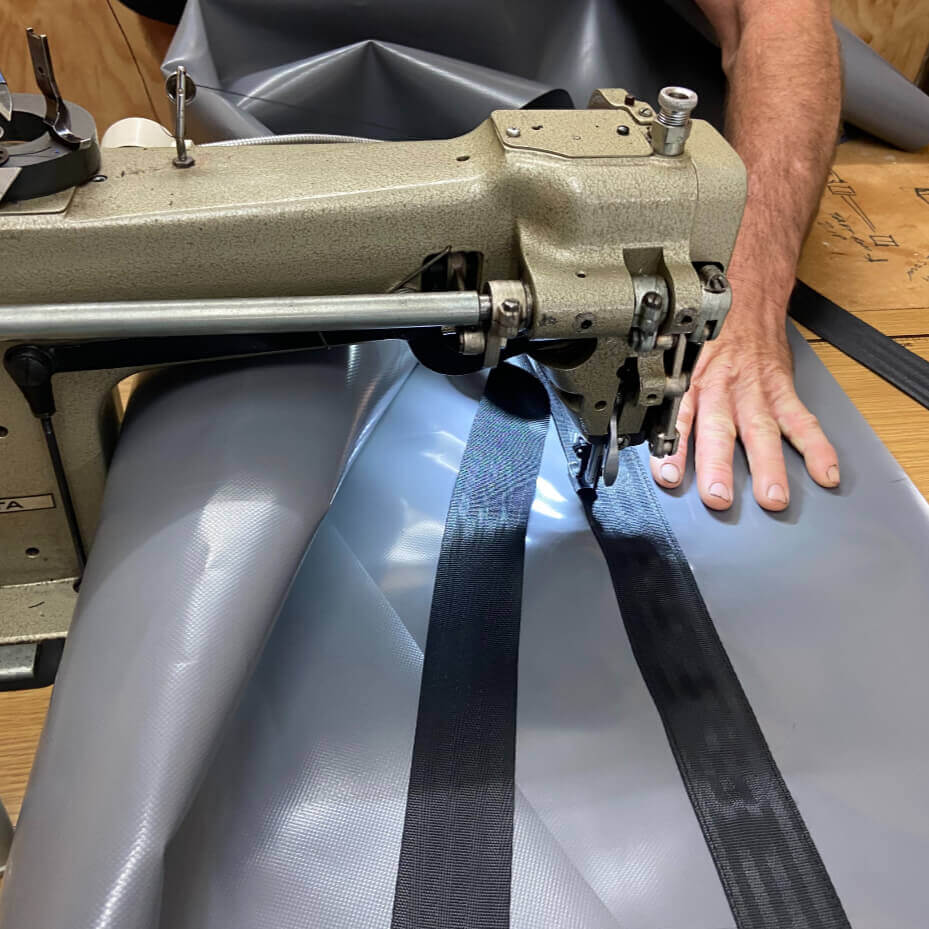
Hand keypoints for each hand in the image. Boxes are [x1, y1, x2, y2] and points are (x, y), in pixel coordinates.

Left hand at [649, 282, 839, 510]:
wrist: (745, 295)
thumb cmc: (708, 336)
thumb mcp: (677, 360)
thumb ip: (667, 398)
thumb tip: (645, 436)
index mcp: (691, 384)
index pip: (677, 420)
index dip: (672, 449)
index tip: (668, 477)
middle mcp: (722, 389)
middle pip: (719, 431)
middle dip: (718, 467)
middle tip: (718, 497)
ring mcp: (755, 391)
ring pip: (761, 432)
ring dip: (768, 467)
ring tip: (773, 498)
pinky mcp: (782, 390)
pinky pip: (801, 420)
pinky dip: (817, 447)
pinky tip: (825, 471)